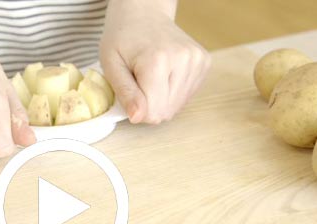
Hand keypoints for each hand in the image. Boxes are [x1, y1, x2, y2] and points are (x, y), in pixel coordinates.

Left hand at [100, 0, 210, 123]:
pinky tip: (164, 74)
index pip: (152, 112)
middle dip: (149, 106)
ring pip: (177, 107)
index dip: (137, 110)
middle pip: (166, 111)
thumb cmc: (122, 38)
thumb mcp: (111, 65)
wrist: (144, 13)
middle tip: (139, 83)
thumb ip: (125, 93)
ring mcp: (197, 60)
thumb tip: (138, 118)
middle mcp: (183, 60)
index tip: (130, 93)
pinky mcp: (204, 63)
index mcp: (157, 61)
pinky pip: (186, 97)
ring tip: (151, 76)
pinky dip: (173, 92)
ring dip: (161, 99)